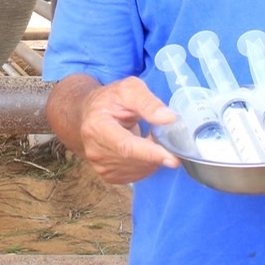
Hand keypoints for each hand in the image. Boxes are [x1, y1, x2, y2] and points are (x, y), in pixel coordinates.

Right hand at [64, 76, 180, 184]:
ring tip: (149, 138)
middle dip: (157, 152)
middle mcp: (95, 150)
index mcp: (97, 126)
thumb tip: (169, 118)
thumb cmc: (110, 99)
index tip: (172, 159)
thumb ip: (148, 102)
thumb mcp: (129, 89)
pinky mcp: (108, 175)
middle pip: (134, 160)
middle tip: (165, 136)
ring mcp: (100, 165)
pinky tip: (144, 149)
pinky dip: (147, 164)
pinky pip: (136, 175)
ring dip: (153, 158)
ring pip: (139, 170)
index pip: (125, 146)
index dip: (150, 153)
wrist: (91, 113)